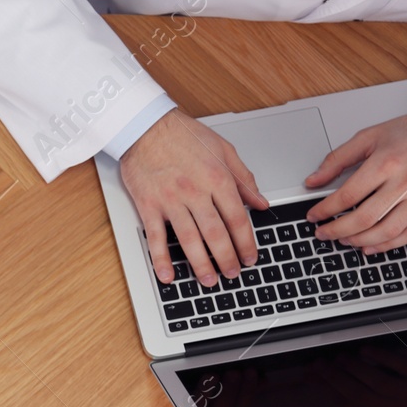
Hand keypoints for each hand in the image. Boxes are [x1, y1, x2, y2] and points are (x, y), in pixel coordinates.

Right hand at [121, 108, 266, 286]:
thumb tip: (260, 202)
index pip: (237, 219)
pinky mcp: (149, 205)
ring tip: (208, 281)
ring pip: (190, 240)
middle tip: (232, 275)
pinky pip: (156, 238)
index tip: (250, 257)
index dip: (246, 242)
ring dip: (200, 264)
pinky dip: (161, 259)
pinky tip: (168, 274)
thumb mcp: (224, 150)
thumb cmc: (184, 135)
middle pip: (216, 234)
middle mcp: (196, 192)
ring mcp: (171, 201)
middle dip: (227, 258)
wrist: (146, 126)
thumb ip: (244, 178)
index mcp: (218, 178)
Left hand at [305, 110, 406, 251]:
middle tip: (323, 234)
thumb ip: (338, 159)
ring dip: (360, 241)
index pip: (348, 196)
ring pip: (387, 231)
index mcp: (386, 163)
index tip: (314, 216)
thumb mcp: (370, 136)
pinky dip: (388, 245)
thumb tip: (313, 181)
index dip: (325, 210)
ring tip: (343, 240)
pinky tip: (371, 246)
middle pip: (365, 218)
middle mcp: (405, 181)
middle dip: (337, 231)